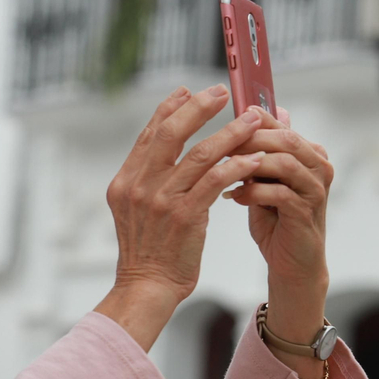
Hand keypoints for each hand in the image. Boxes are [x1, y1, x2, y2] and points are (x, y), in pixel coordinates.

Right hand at [95, 84, 267, 349]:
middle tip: (223, 92)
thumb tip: (166, 153)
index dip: (169, 108)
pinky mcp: (185, 216)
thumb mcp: (135, 211)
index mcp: (125, 181)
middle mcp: (139, 186)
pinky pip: (217, 180)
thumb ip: (147, 181)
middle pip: (171, 132)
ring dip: (231, 133)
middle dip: (199, 107)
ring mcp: (161, 200)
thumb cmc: (148, 252)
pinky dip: (238, 166)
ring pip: (201, 153)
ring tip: (253, 121)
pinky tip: (254, 159)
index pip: (149, 134)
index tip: (188, 90)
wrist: (146, 287)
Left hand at [226, 106, 332, 361]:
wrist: (291, 263)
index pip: (279, 125)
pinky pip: (279, 192)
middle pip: (284, 138)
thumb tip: (244, 116)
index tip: (217, 128)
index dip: (248, 123)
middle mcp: (318, 165)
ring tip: (222, 172)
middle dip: (247, 141)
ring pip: (283, 162)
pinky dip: (252, 192)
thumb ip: (256, 152)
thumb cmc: (275, 219)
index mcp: (309, 152)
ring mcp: (315, 188)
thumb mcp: (262, 179)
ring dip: (249, 165)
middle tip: (216, 148)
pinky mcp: (307, 211)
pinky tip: (233, 197)